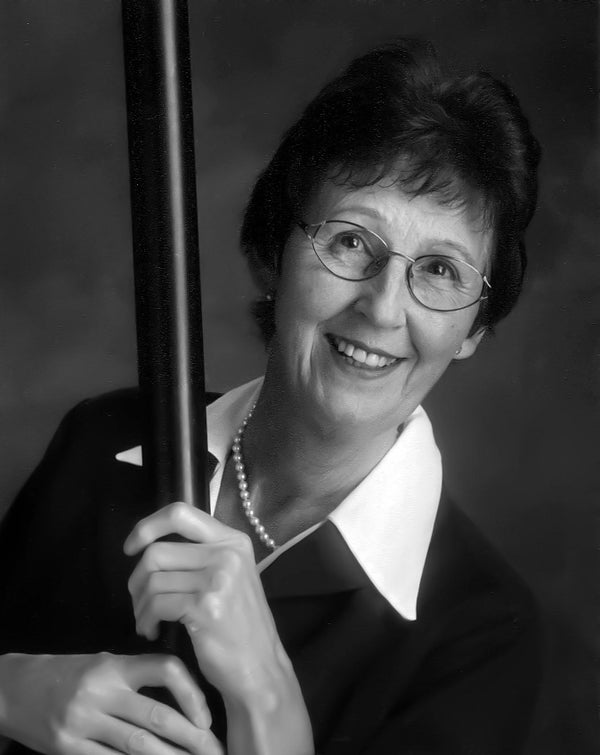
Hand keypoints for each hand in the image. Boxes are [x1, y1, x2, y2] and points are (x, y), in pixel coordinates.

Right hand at [0, 652, 222, 754]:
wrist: (14, 688)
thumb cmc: (69, 674)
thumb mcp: (104, 664)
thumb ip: (137, 675)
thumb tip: (183, 700)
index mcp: (116, 665)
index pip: (165, 669)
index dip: (191, 693)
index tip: (207, 717)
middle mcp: (102, 690)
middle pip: (157, 716)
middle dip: (193, 738)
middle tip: (216, 753)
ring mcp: (83, 720)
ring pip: (137, 746)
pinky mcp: (66, 747)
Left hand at [125, 503, 313, 754]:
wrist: (259, 667)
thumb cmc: (238, 623)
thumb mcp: (230, 575)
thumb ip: (201, 554)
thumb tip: (150, 544)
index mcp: (233, 541)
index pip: (180, 513)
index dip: (147, 526)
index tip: (131, 547)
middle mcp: (227, 554)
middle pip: (157, 551)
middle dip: (137, 579)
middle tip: (140, 602)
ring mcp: (218, 579)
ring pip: (152, 579)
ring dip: (140, 604)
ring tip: (147, 620)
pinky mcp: (206, 606)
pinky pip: (156, 604)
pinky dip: (146, 620)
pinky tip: (153, 631)